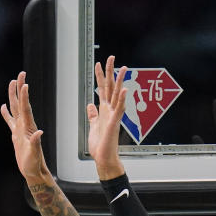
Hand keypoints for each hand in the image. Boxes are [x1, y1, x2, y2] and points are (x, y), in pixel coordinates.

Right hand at [0, 71, 50, 183]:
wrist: (34, 172)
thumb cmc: (35, 165)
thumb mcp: (35, 155)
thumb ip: (36, 143)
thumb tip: (39, 133)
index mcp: (29, 128)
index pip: (26, 109)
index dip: (25, 96)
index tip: (24, 83)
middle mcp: (25, 125)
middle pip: (21, 103)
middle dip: (20, 88)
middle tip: (21, 74)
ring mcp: (20, 129)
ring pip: (16, 108)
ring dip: (14, 96)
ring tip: (12, 83)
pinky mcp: (16, 135)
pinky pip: (10, 121)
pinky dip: (6, 113)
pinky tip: (3, 107)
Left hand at [87, 55, 127, 179]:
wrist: (103, 158)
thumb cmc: (100, 145)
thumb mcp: (93, 126)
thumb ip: (93, 115)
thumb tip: (90, 105)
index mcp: (104, 110)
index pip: (102, 89)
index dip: (100, 76)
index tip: (99, 63)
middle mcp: (110, 110)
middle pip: (110, 87)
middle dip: (110, 72)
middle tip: (111, 57)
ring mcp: (113, 116)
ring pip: (117, 95)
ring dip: (120, 81)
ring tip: (123, 68)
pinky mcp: (115, 123)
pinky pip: (119, 109)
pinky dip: (122, 99)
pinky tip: (124, 90)